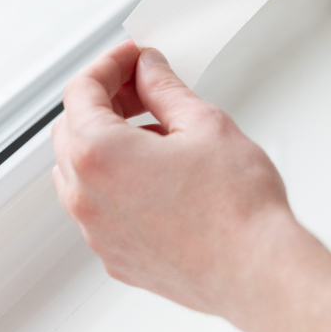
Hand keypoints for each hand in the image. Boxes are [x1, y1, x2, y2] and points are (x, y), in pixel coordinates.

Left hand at [51, 39, 297, 321]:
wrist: (258, 274)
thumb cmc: (236, 208)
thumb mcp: (202, 123)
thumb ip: (163, 87)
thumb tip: (148, 69)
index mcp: (98, 154)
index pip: (81, 91)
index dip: (109, 64)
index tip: (132, 57)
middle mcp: (85, 195)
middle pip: (72, 128)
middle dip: (104, 100)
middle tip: (144, 87)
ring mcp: (95, 231)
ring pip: (78, 170)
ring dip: (105, 142)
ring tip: (157, 133)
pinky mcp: (113, 256)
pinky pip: (97, 207)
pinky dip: (114, 182)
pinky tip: (158, 175)